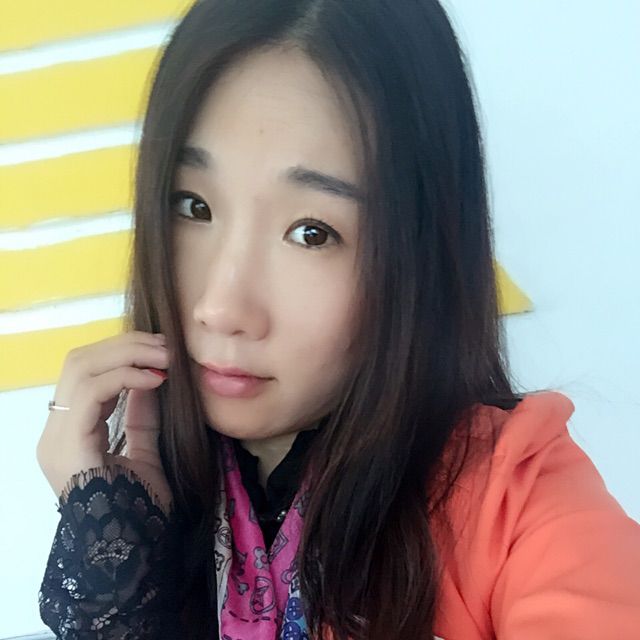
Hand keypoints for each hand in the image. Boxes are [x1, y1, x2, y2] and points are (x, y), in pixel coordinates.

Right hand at [36, 331, 172, 513]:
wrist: (133, 553)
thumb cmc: (140, 510)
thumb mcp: (144, 452)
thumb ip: (142, 417)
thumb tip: (149, 378)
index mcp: (70, 432)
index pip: (85, 372)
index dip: (123, 352)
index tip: (162, 349)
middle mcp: (55, 431)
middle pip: (79, 362)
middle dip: (125, 345)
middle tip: (165, 345)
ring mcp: (57, 438)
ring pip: (80, 369)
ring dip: (127, 354)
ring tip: (164, 357)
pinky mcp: (68, 445)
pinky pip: (88, 393)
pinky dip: (124, 377)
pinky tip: (154, 379)